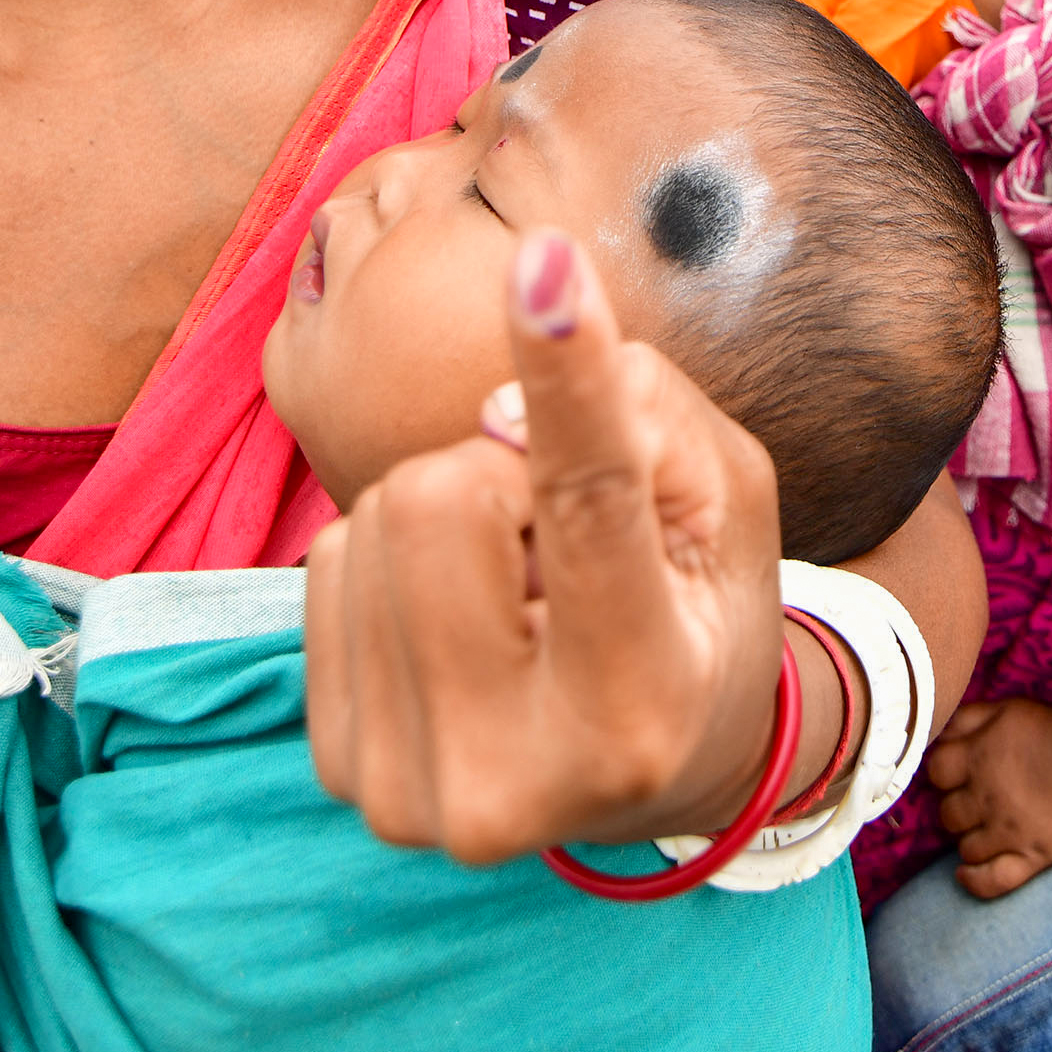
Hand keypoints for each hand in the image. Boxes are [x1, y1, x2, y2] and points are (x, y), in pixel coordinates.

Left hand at [303, 229, 791, 862]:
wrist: (650, 771)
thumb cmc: (699, 611)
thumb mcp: (723, 503)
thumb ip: (643, 422)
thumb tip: (486, 414)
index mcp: (635, 710)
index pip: (593, 508)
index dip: (570, 377)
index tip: (545, 258)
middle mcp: (511, 781)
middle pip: (437, 496)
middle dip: (497, 474)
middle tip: (559, 541)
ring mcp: (409, 793)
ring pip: (369, 524)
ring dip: (450, 519)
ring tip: (518, 590)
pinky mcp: (342, 769)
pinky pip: (328, 564)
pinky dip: (397, 558)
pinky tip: (463, 617)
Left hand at [926, 690, 1051, 898]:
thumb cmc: (1049, 728)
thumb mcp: (1002, 708)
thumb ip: (965, 719)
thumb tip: (939, 735)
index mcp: (974, 760)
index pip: (935, 773)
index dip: (943, 774)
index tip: (957, 774)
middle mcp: (983, 799)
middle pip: (947, 815)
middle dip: (956, 808)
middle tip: (974, 803)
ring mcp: (1006, 832)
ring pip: (966, 848)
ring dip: (969, 840)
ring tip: (984, 831)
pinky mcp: (1031, 857)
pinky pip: (992, 881)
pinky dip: (974, 881)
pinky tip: (964, 874)